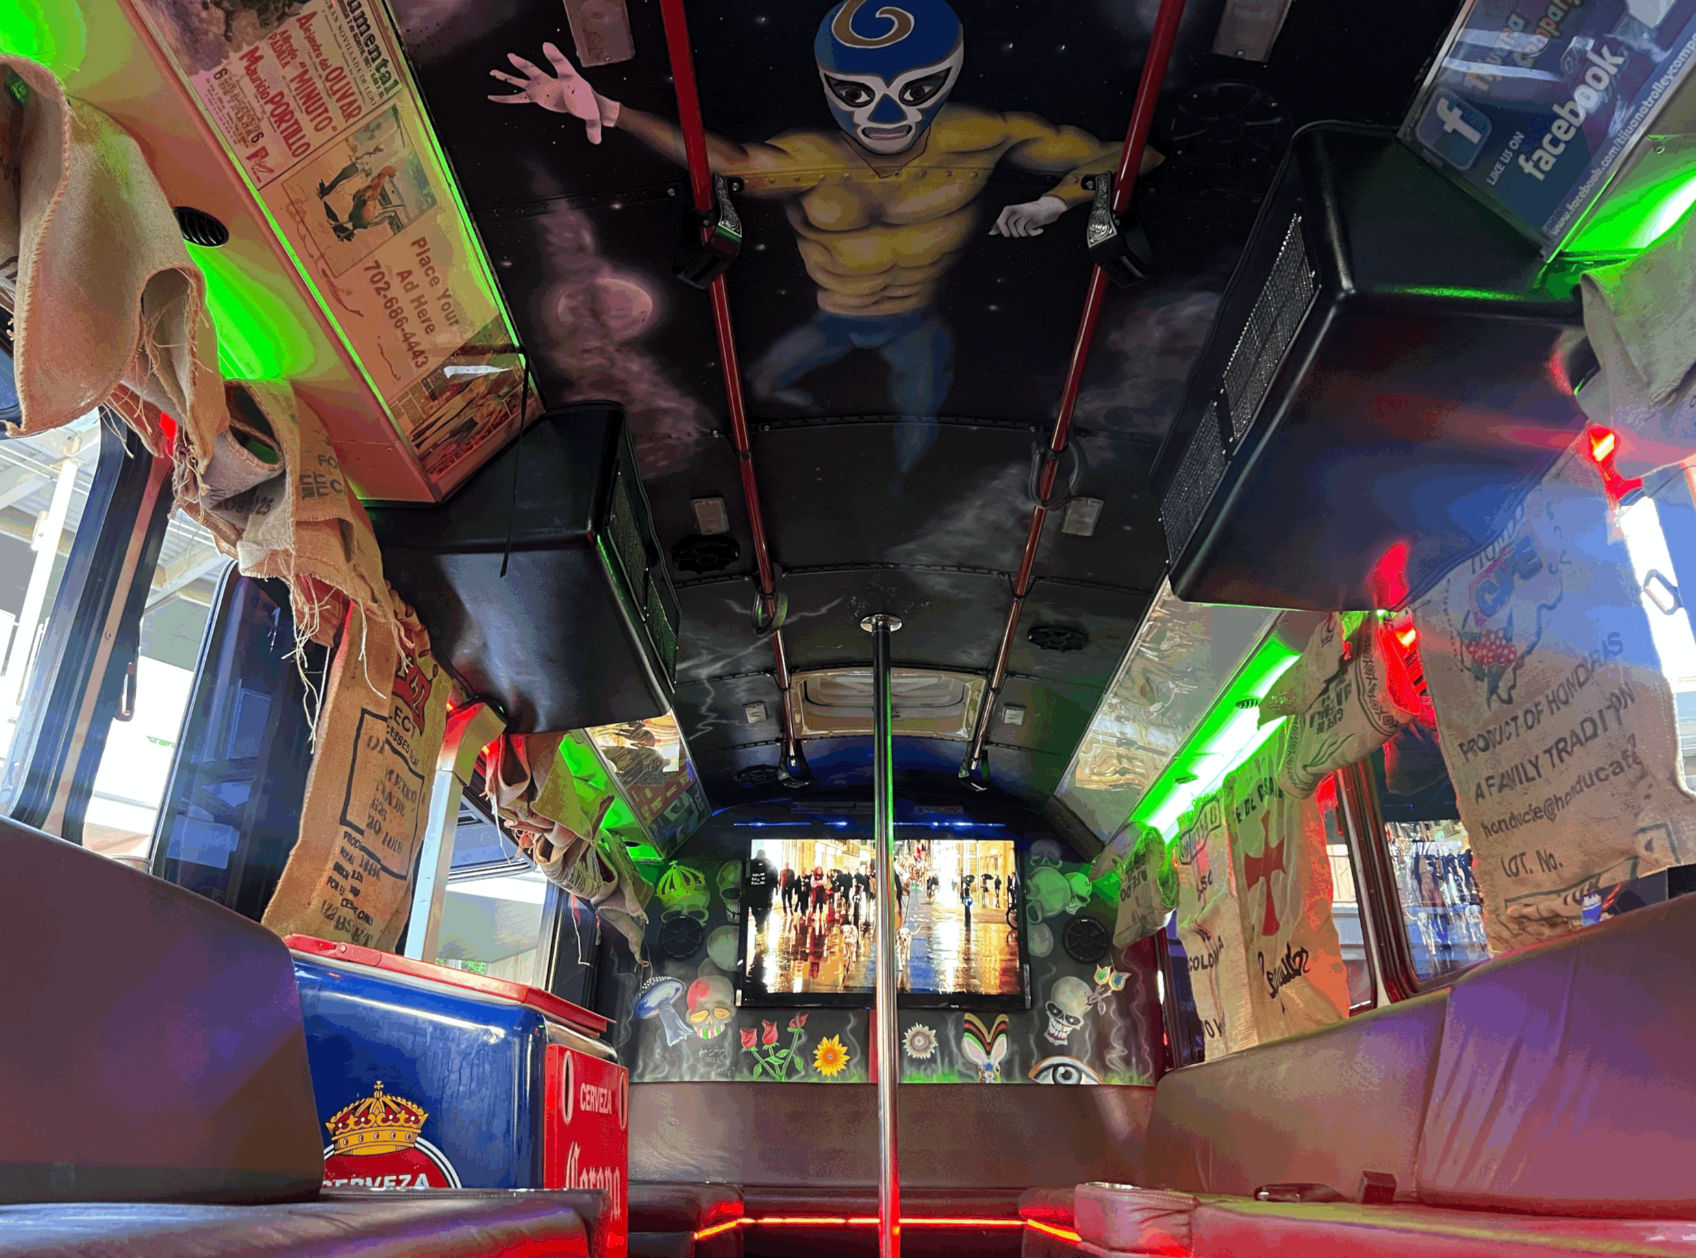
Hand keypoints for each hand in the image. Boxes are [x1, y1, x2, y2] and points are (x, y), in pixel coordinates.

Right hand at [487, 42, 619, 142]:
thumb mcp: (594, 116)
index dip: (554, 56)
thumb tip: (595, 141)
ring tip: (493, 72)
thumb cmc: (591, 106)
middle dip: (523, 64)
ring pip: (522, 80)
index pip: (561, 64)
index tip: (546, 46)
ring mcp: (542, 87)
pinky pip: (519, 97)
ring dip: (508, 76)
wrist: (588, 104)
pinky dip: (507, 98)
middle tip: (511, 56)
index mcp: (567, 79)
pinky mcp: (537, 96)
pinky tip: (495, 97)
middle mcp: (551, 81)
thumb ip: (593, 128)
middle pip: (535, 70)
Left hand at [990, 194, 1066, 237]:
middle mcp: (1015, 210)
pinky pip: (1028, 231)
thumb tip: (991, 233)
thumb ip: (1003, 224)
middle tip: (1020, 234)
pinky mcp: (1033, 216)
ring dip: (1024, 235)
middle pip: (1009, 229)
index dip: (1001, 231)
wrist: (1047, 209)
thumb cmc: (1027, 216)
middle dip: (1013, 234)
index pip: (1000, 222)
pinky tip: (1039, 230)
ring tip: (1029, 231)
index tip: (1006, 236)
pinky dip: (1033, 233)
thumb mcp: (1015, 218)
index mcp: (1008, 210)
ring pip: (1018, 231)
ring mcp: (1024, 212)